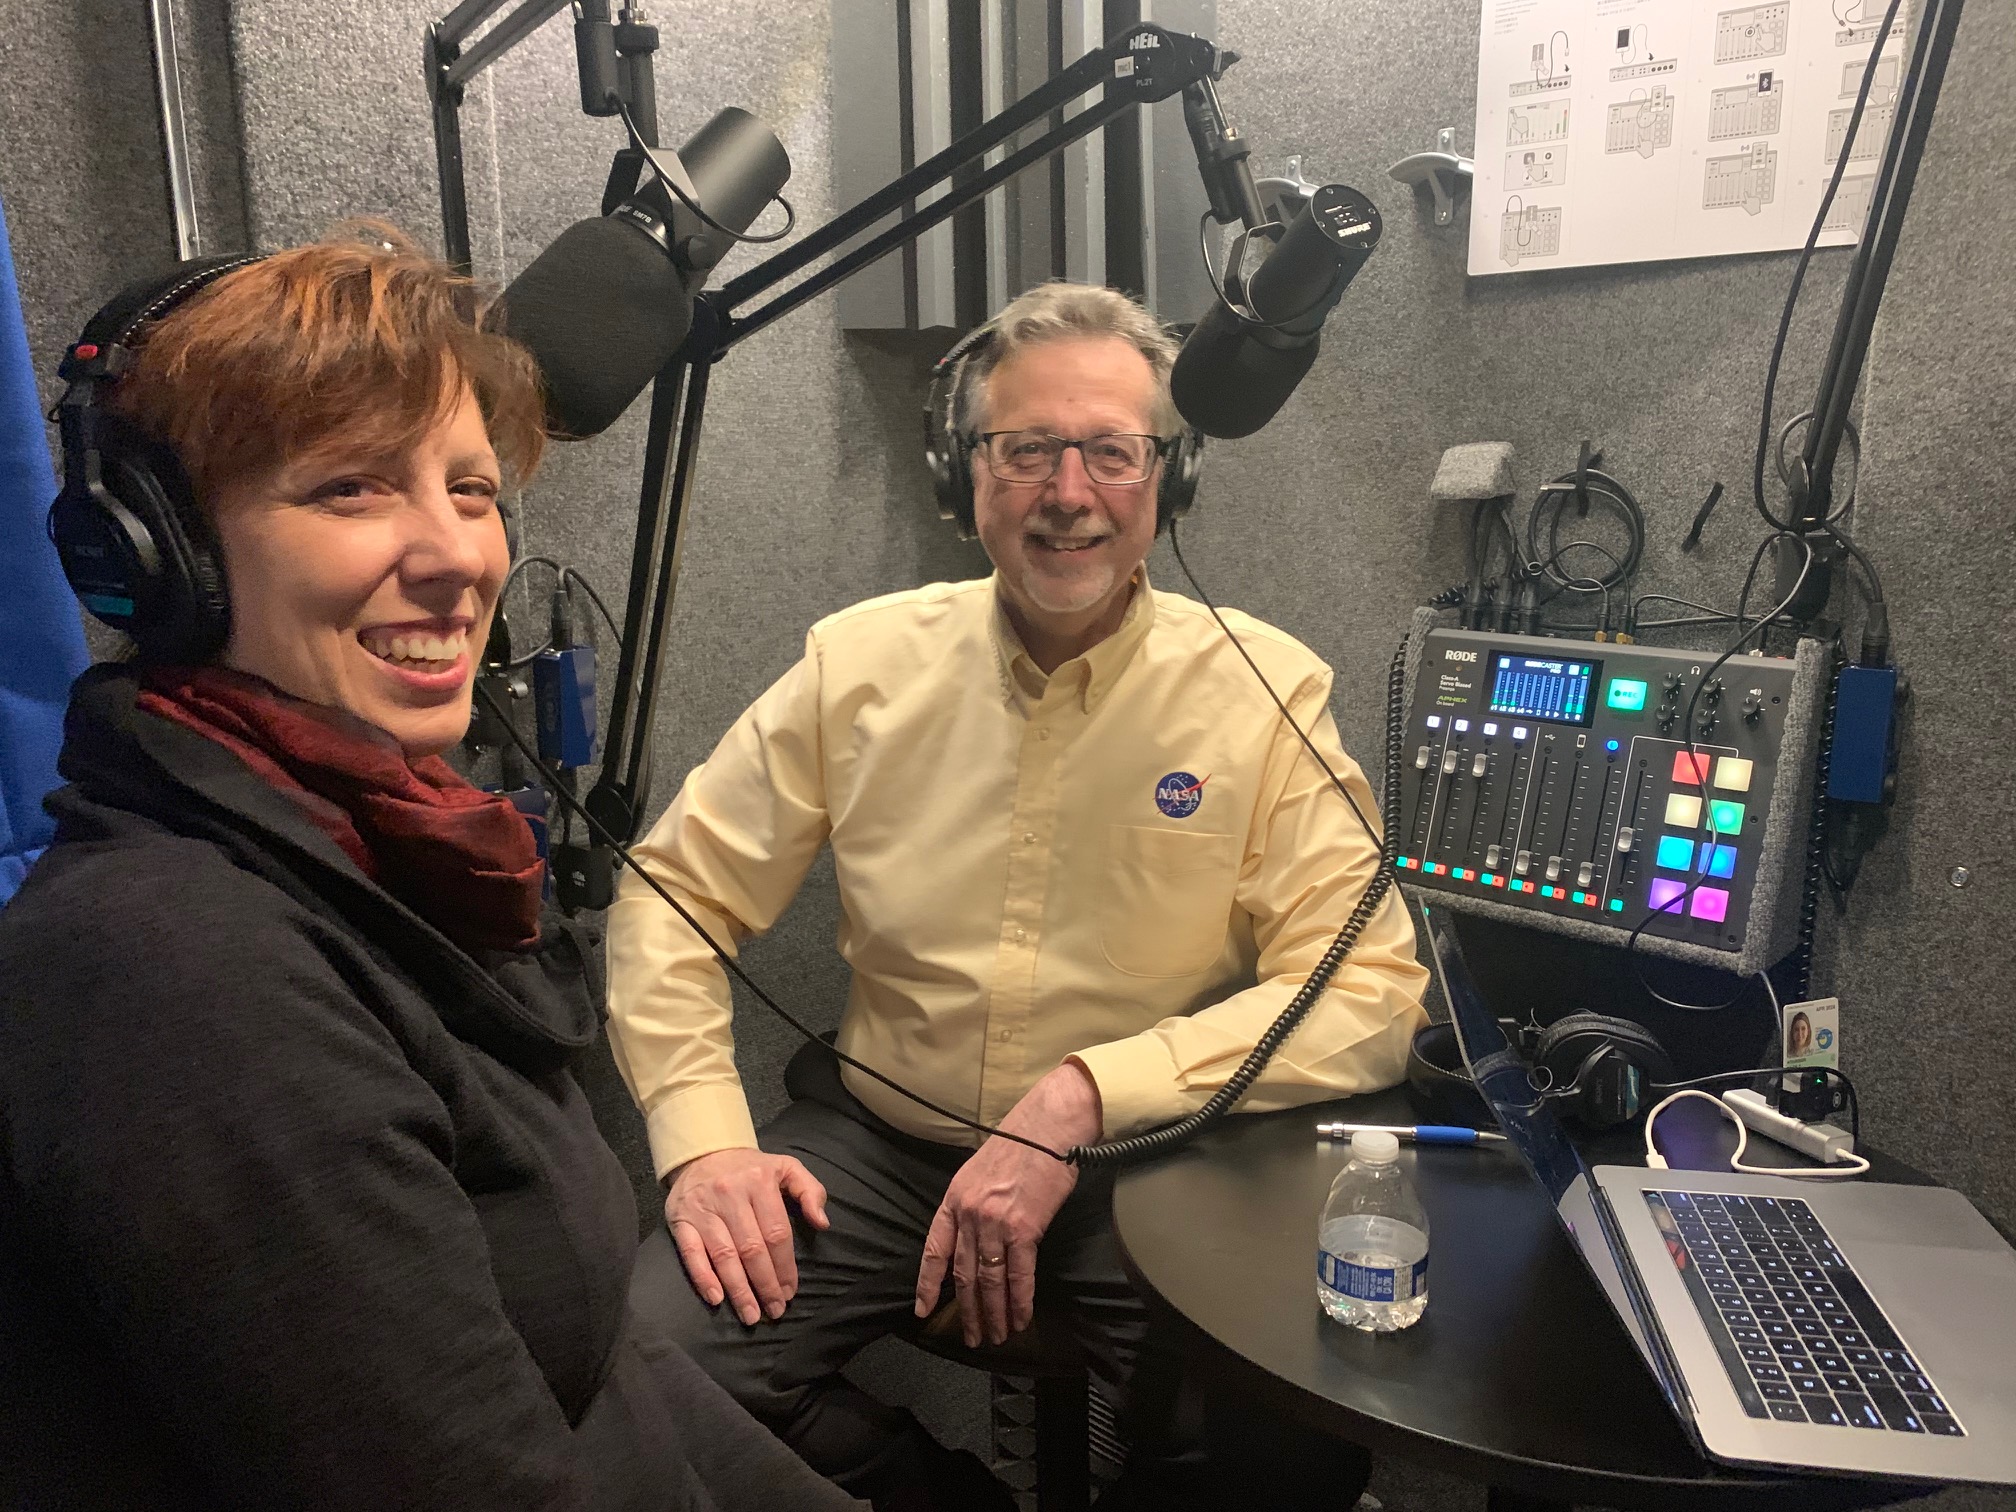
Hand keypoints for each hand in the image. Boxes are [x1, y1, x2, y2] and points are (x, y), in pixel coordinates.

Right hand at [666, 1148, 829, 1325]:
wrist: (702, 1152)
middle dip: (765, 1284)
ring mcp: (703, 1209)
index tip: (790, 1291)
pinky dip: (703, 1277)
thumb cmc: (750, 1168)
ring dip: (739, 1289)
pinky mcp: (680, 1220)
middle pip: (752, 1249)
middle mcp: (730, 1194)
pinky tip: (716, 1298)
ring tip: (751, 1314)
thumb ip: (810, 1191)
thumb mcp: (786, 1167)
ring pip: (724, 1255)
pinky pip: (691, 1253)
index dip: (785, 1266)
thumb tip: (822, 1223)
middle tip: (775, 1310)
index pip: (776, 1233)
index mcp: (759, 1181)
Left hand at [914, 1061, 1102, 1346]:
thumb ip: (972, 1203)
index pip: (934, 1250)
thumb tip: (975, 1237)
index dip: (928, 1284)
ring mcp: (995, 1222)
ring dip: (993, 1313)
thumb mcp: (981, 1170)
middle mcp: (970, 1213)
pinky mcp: (1025, 1228)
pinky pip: (1019, 1275)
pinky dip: (1019, 1302)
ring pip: (989, 1280)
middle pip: (963, 1273)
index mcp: (954, 1198)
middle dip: (967, 1310)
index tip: (923, 1310)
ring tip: (995, 1336)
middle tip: (971, 1337)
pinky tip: (1020, 1319)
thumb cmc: (1022, 1142)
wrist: (1050, 1125)